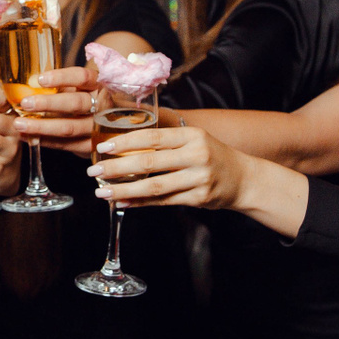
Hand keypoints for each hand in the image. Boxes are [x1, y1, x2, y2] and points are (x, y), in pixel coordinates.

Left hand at [14, 66, 95, 155]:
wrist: (108, 128)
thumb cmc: (86, 101)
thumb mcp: (79, 89)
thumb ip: (61, 86)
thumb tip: (30, 83)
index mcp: (99, 84)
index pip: (82, 77)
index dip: (61, 77)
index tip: (39, 79)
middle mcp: (103, 105)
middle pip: (76, 103)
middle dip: (48, 103)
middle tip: (25, 103)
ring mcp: (100, 127)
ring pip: (70, 127)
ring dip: (42, 126)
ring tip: (20, 124)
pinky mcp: (93, 146)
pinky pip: (67, 145)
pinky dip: (47, 141)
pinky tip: (29, 137)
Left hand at [86, 123, 249, 208]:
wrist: (244, 179)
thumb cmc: (211, 156)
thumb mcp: (193, 140)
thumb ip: (165, 142)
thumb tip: (123, 145)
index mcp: (191, 135)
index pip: (152, 136)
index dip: (125, 142)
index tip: (103, 148)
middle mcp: (196, 155)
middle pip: (149, 162)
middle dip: (117, 168)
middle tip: (95, 173)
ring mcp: (199, 178)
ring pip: (154, 186)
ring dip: (125, 190)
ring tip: (103, 192)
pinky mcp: (199, 198)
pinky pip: (163, 201)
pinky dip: (140, 203)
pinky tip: (123, 203)